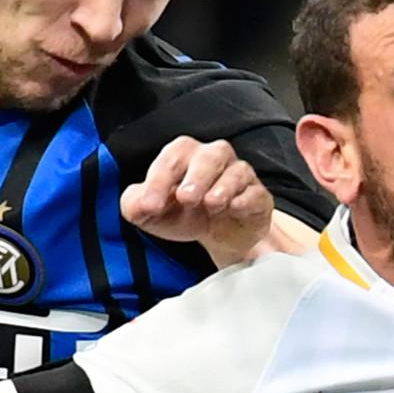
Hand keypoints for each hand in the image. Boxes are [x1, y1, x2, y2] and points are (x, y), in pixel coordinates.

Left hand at [121, 135, 273, 267]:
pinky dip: (246, 199)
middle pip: (210, 155)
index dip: (158, 181)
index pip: (172, 158)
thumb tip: (139, 203)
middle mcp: (215, 160)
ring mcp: (240, 178)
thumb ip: (135, 204)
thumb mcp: (151, 213)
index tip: (150, 206)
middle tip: (185, 198)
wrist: (219, 237)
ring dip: (223, 186)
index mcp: (184, 156)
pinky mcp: (258, 198)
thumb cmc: (185, 215)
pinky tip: (234, 208)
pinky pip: (256, 193)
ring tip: (211, 204)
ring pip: (237, 170)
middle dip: (197, 176)